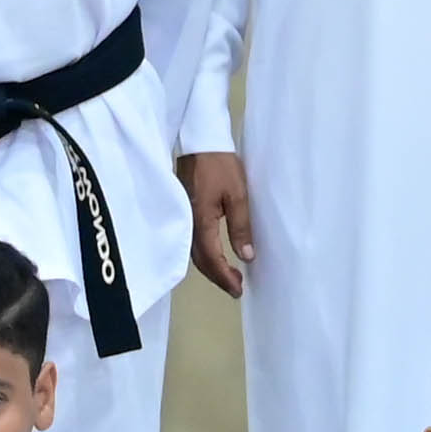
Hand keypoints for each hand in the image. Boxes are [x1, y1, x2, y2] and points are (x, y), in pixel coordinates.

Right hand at [180, 150, 254, 294]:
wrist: (199, 142)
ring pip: (194, 252)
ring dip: (211, 267)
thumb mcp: (238, 195)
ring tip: (229, 276)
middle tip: (236, 288)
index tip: (238, 289)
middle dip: (217, 277)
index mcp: (201, 221)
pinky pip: (192, 241)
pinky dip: (204, 254)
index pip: (211, 258)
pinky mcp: (184, 212)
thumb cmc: (220, 166)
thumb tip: (246, 256)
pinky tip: (215, 255)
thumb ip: (241, 227)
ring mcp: (183, 218)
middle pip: (200, 260)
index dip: (224, 277)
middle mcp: (188, 224)